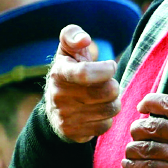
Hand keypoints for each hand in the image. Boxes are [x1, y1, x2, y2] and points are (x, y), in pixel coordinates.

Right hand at [43, 24, 120, 143]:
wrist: (53, 109)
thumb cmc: (68, 71)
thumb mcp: (67, 50)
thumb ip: (72, 35)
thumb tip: (84, 40)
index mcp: (59, 73)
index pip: (85, 73)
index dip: (106, 70)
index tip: (110, 66)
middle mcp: (59, 97)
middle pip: (108, 92)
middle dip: (113, 85)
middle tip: (107, 83)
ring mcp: (66, 117)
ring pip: (111, 109)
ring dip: (112, 101)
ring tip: (103, 97)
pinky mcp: (73, 133)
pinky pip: (105, 126)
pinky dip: (105, 118)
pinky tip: (96, 111)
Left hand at [122, 94, 167, 167]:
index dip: (150, 102)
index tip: (142, 106)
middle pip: (152, 125)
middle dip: (137, 129)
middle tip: (135, 134)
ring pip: (145, 146)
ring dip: (133, 149)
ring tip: (131, 152)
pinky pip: (147, 167)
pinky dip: (133, 165)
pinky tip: (129, 165)